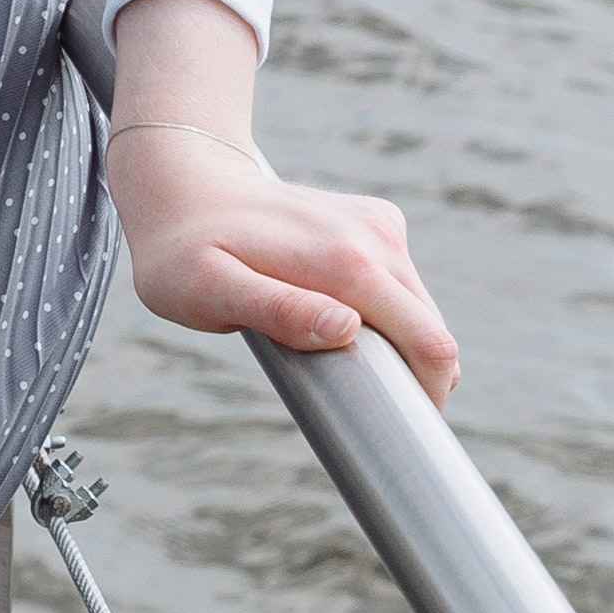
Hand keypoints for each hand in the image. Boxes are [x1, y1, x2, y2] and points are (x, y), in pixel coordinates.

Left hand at [108, 120, 457, 402]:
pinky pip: (399, 286)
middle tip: (350, 400)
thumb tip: (348, 330)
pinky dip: (384, 313)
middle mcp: (376, 236)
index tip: (398, 430)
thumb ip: (277, 311)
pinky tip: (333, 318)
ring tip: (331, 358)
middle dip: (413, 377)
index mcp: (348, 262)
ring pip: (419, 309)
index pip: (431, 343)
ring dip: (396, 344)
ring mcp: (378, 225)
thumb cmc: (183, 249)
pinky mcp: (375, 221)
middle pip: (432, 330)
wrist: (182, 182)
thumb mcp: (208, 290)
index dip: (428, 395)